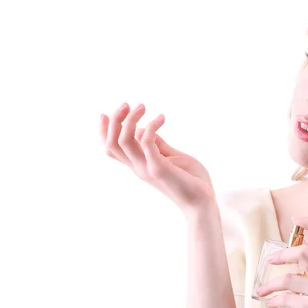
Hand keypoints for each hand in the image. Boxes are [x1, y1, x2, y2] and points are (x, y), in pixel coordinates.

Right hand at [99, 102, 216, 215]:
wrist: (203, 203)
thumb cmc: (192, 181)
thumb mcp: (172, 158)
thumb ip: (158, 146)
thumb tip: (143, 130)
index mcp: (139, 165)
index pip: (112, 149)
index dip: (103, 132)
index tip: (104, 114)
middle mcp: (138, 167)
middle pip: (112, 143)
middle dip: (115, 121)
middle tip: (126, 104)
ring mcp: (146, 168)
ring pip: (123, 141)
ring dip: (129, 119)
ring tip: (142, 106)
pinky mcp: (159, 168)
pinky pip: (146, 142)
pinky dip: (150, 126)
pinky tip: (162, 118)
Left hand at [255, 216, 307, 307]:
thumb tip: (293, 251)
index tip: (296, 218)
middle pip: (305, 252)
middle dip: (282, 254)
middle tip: (270, 260)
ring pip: (289, 278)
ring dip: (270, 285)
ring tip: (262, 290)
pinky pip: (285, 298)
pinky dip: (273, 300)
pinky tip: (270, 302)